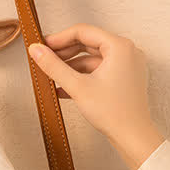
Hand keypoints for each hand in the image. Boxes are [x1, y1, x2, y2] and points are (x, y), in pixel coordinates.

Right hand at [27, 22, 154, 142]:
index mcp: (120, 47)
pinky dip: (82, 75)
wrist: (133, 137)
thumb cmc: (115, 113)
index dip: (59, 38)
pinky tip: (63, 87)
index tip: (43, 45)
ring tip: (51, 76)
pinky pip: (99, 69)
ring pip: (92, 58)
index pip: (83, 32)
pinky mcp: (124, 77)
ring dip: (70, 66)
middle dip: (64, 52)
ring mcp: (127, 65)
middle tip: (44, 58)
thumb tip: (36, 50)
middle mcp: (126, 52)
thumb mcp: (77, 86)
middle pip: (87, 43)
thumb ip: (54, 66)